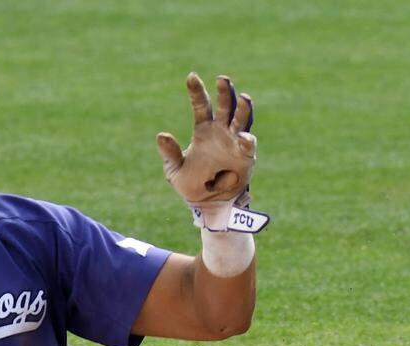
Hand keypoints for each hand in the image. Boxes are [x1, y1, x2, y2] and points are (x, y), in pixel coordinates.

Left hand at [157, 72, 255, 230]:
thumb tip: (161, 135)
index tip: (191, 76)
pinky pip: (248, 146)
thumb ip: (170, 153)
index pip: (201, 105)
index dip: (197, 91)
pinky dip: (247, 140)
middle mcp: (222, 131)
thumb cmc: (191, 184)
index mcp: (203, 130)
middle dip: (225, 92)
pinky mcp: (246, 157)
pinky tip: (244, 138)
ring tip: (244, 97)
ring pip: (241, 119)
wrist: (208, 204)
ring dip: (243, 108)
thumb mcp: (174, 171)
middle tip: (222, 79)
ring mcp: (236, 142)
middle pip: (225, 106)